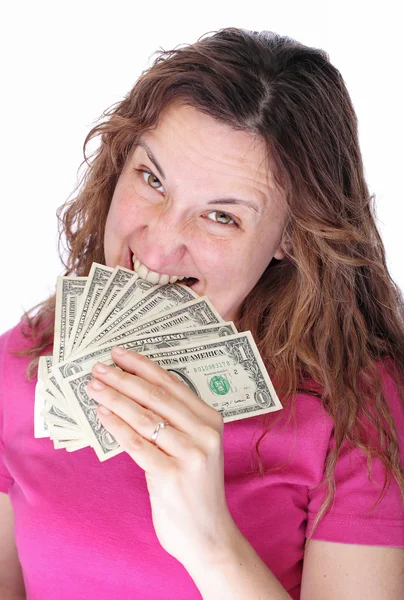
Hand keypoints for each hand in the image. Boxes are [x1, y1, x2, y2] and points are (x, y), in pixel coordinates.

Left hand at [86, 346, 237, 569]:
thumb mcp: (195, 447)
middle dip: (123, 378)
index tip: (119, 354)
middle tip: (99, 368)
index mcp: (211, 419)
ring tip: (94, 388)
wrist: (208, 534)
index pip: (172, 383)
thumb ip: (176, 421)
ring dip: (115, 398)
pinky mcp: (171, 476)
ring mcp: (190, 454)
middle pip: (156, 396)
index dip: (142, 366)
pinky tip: (102, 415)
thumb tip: (134, 391)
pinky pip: (137, 444)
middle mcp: (204, 433)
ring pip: (144, 417)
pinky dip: (117, 427)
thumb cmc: (195, 487)